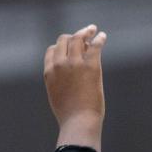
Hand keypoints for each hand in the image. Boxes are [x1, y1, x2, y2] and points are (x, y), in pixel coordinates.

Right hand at [44, 25, 106, 142]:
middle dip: (73, 36)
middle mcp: (60, 64)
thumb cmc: (69, 114)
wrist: (79, 121)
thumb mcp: (57, 95)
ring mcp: (75, 63)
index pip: (52, 50)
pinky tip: (102, 36)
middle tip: (83, 33)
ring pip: (78, 38)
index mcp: (49, 72)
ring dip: (86, 31)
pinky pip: (95, 45)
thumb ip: (59, 82)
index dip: (62, 46)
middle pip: (64, 40)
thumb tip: (67, 80)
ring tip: (92, 29)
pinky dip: (99, 38)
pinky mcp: (91, 66)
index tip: (71, 48)